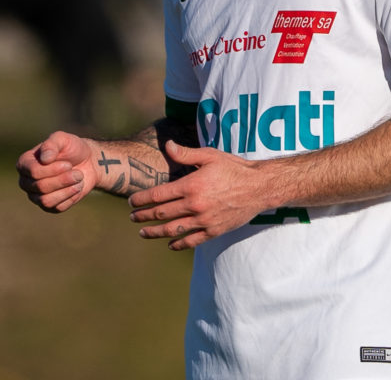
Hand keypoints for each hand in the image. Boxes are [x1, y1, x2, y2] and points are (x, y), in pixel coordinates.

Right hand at [16, 131, 97, 212]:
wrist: (87, 162)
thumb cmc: (71, 148)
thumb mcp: (62, 139)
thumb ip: (52, 144)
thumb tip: (43, 159)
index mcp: (24, 163)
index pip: (33, 172)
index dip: (52, 170)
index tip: (68, 164)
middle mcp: (26, 181)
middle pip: (40, 187)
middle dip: (63, 180)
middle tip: (77, 173)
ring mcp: (35, 195)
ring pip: (46, 200)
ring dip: (67, 190)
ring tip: (78, 179)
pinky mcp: (48, 206)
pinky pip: (57, 208)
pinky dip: (70, 197)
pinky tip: (76, 187)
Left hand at [128, 141, 274, 250]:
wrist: (259, 187)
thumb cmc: (234, 168)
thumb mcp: (210, 156)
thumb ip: (186, 153)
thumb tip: (167, 146)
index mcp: (191, 185)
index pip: (158, 195)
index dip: (141, 199)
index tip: (131, 201)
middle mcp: (195, 205)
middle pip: (161, 214)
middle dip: (144, 216)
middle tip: (132, 217)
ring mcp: (204, 220)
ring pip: (173, 230)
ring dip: (155, 232)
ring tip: (143, 233)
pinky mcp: (214, 230)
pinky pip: (192, 241)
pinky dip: (178, 244)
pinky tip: (170, 244)